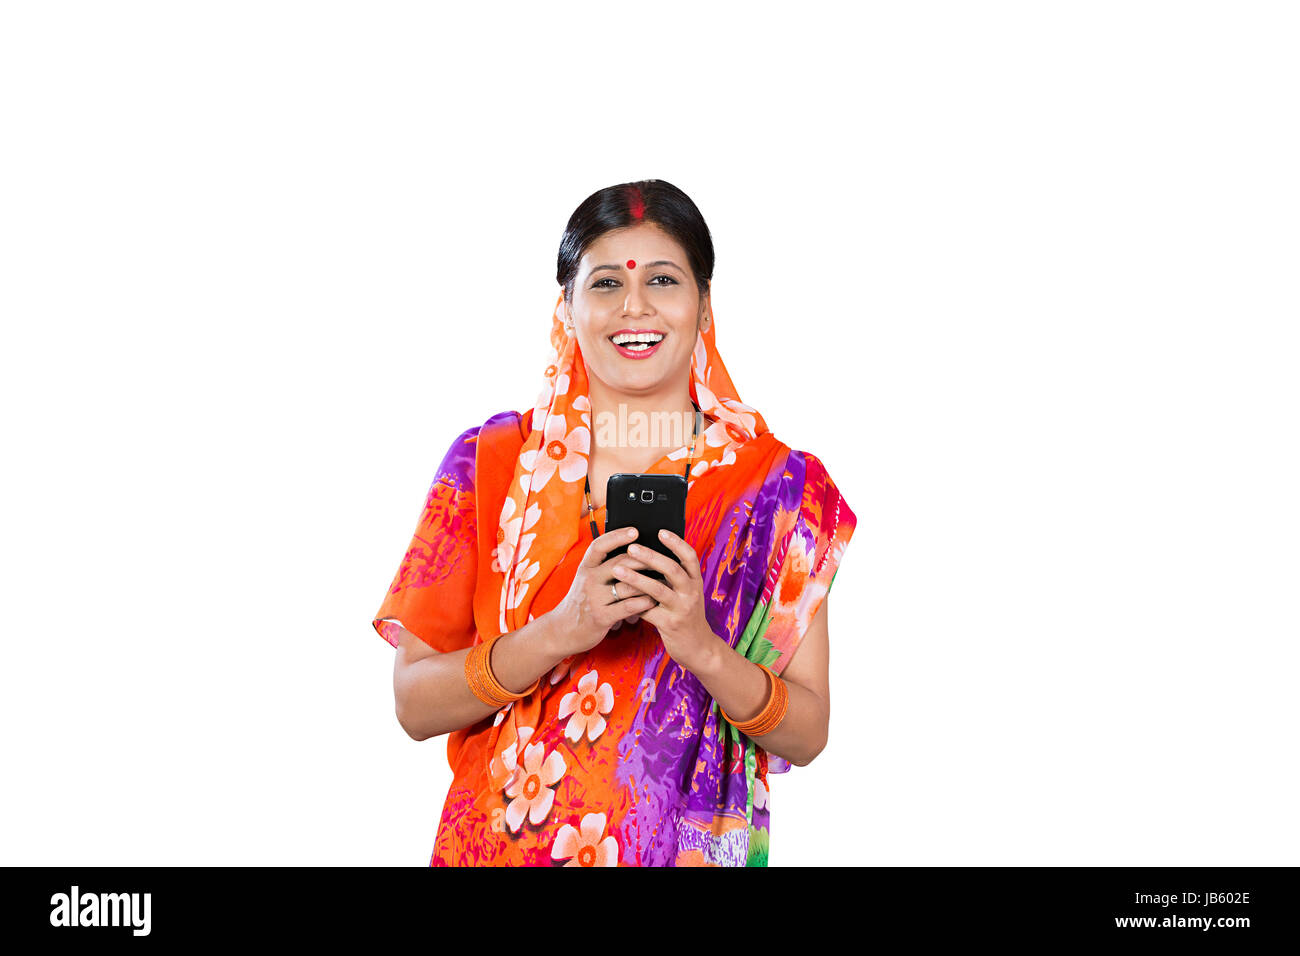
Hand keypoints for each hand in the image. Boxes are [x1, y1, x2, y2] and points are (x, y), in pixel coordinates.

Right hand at [548, 526, 657, 656]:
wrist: (563, 630)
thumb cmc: (581, 601)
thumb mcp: (587, 580)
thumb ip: (604, 568)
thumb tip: (633, 554)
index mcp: (586, 567)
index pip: (600, 545)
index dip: (617, 536)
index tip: (635, 530)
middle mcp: (589, 580)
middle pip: (620, 563)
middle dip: (644, 560)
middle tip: (662, 558)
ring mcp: (595, 598)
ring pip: (628, 586)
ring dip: (649, 584)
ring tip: (664, 581)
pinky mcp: (601, 617)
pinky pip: (628, 606)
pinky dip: (643, 602)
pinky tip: (652, 600)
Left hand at [607, 530, 717, 672]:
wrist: (699, 647)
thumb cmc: (687, 616)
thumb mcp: (688, 594)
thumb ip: (674, 579)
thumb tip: (650, 557)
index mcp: (696, 582)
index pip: (690, 557)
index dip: (676, 543)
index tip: (661, 532)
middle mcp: (692, 593)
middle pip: (672, 569)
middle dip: (650, 556)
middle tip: (631, 547)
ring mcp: (682, 609)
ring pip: (658, 589)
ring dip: (636, 578)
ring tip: (618, 569)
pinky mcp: (671, 624)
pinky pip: (648, 610)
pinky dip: (633, 602)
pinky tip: (619, 597)